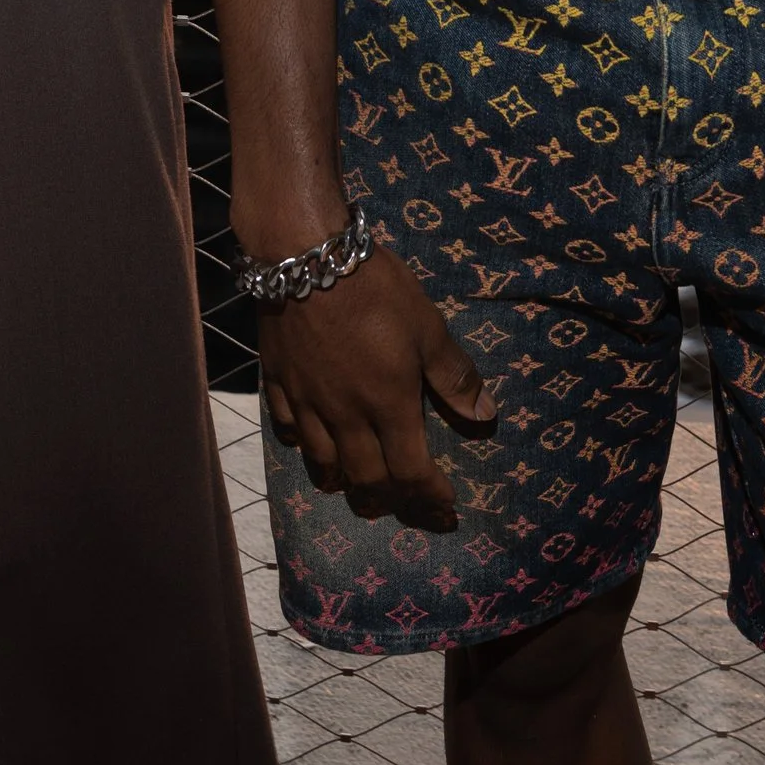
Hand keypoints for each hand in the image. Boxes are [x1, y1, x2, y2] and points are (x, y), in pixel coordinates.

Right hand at [260, 242, 495, 528]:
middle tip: (404, 506)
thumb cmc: (375, 289)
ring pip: (322, 463)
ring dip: (343, 483)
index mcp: (388, 405)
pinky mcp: (279, 382)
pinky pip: (287, 428)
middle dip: (390, 501)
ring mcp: (307, 402)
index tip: (446, 508)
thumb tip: (485, 417)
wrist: (305, 255)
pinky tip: (308, 444)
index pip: (411, 472)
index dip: (431, 497)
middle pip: (365, 478)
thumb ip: (454, 376)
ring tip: (355, 489)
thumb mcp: (427, 326)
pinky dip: (302, 446)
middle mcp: (346, 415)